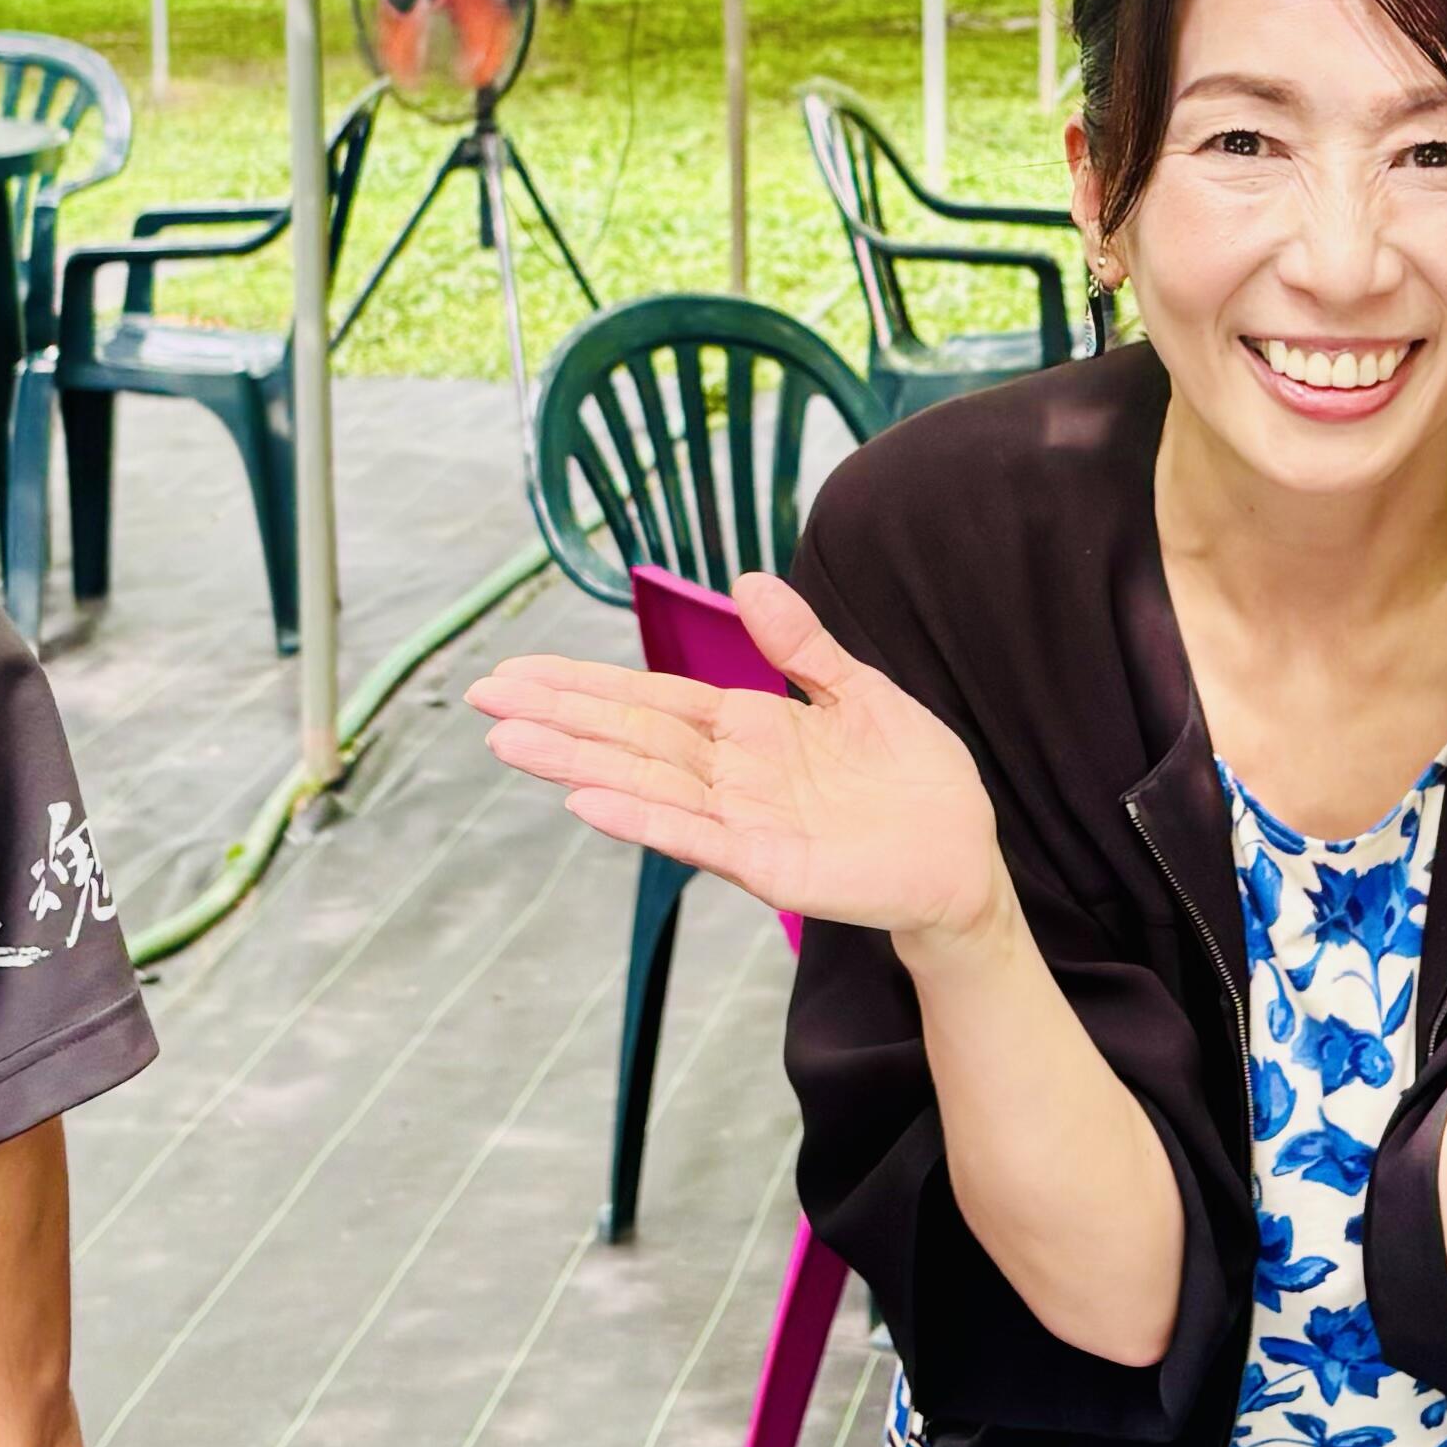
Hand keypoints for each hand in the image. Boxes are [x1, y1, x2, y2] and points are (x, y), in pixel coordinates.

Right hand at [471, 574, 1011, 949]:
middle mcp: (730, 776)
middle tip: (482, 697)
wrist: (965, 856)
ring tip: (508, 742)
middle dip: (557, 717)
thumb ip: (801, 644)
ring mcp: (742, 822)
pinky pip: (694, 838)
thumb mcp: (858, 691)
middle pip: (629, 737)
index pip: (649, 700)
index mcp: (747, 730)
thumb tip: (747, 580)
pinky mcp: (768, 865)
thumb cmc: (914, 780)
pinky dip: (640, 819)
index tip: (518, 672)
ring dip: (575, 764)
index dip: (583, 685)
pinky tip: (586, 800)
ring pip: (644, 784)